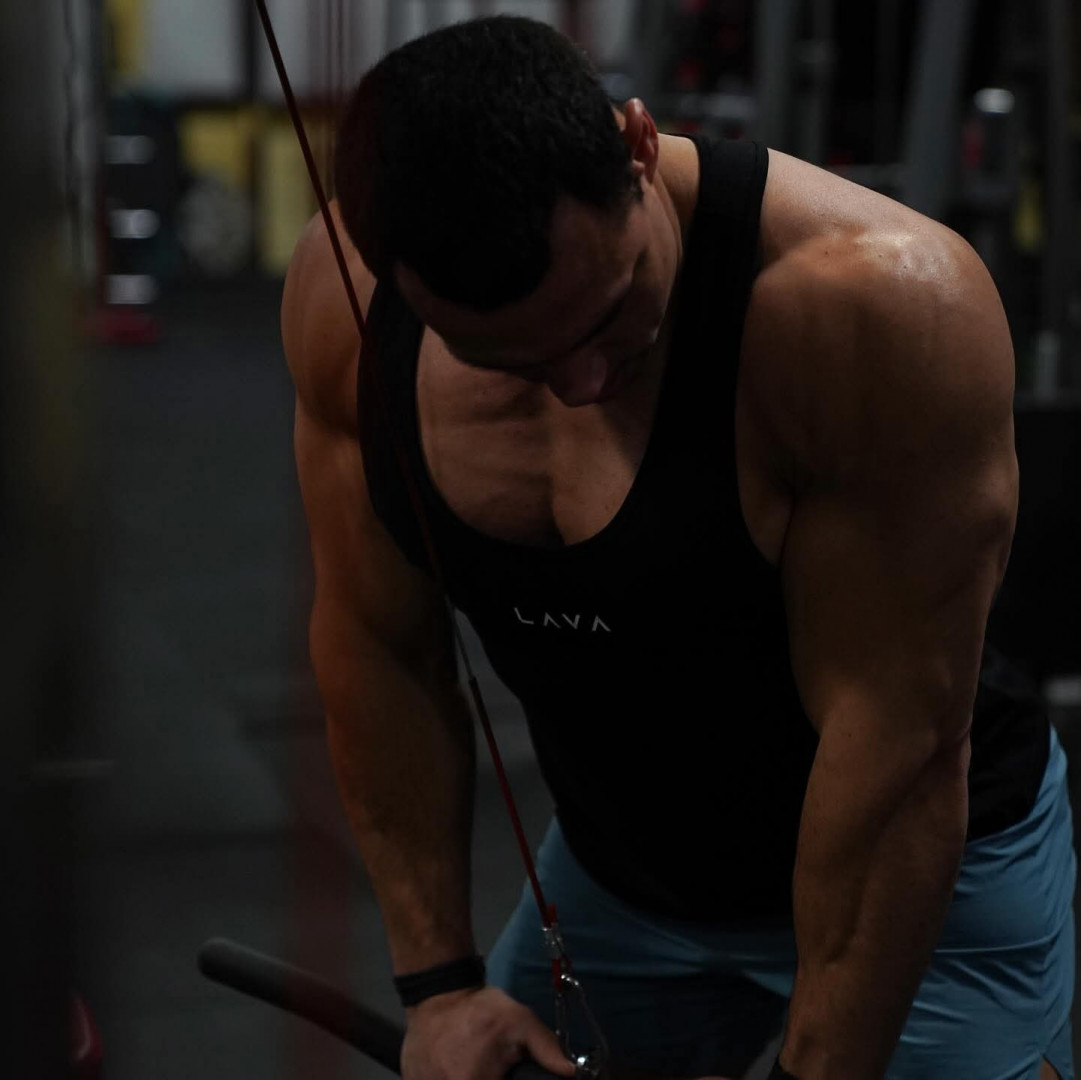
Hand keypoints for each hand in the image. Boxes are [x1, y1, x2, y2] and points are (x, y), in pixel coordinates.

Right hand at [401, 986, 577, 1079]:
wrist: (437, 994)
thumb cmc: (478, 1010)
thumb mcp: (518, 1021)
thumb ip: (545, 1048)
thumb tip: (571, 1071)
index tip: (501, 1075)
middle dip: (484, 1078)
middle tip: (485, 1066)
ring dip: (465, 1076)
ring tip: (469, 1062)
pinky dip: (446, 1077)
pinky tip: (454, 1065)